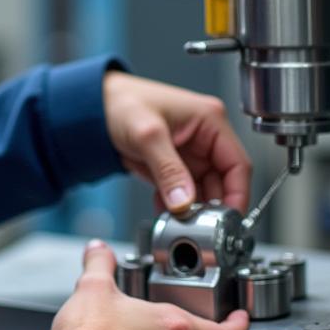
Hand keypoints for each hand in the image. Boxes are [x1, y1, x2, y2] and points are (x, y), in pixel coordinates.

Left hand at [103, 71, 250, 214]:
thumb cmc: (120, 102)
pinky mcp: (174, 165)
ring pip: (204, 191)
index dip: (237, 194)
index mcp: (210, 120)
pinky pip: (184, 192)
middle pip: (223, 182)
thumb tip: (185, 201)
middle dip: (212, 207)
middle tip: (198, 226)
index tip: (228, 220)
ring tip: (179, 222)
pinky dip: (177, 206)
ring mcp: (189, 152)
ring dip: (193, 210)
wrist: (91, 107)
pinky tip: (166, 213)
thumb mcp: (147, 135)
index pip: (238, 164)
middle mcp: (205, 136)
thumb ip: (168, 170)